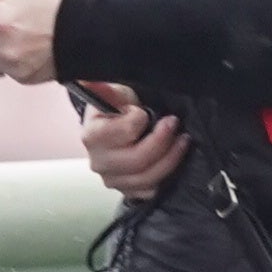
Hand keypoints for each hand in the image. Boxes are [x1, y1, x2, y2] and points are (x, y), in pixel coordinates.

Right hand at [81, 86, 189, 200]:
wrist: (110, 127)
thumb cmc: (114, 107)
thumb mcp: (113, 91)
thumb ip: (106, 88)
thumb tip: (89, 80)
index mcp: (92, 135)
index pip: (124, 132)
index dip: (139, 119)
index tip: (144, 110)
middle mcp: (99, 161)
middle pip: (138, 160)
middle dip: (163, 141)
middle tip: (175, 124)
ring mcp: (112, 179)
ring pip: (147, 178)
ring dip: (171, 158)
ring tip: (182, 140)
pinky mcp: (126, 190)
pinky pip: (149, 190)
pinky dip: (164, 176)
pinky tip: (171, 160)